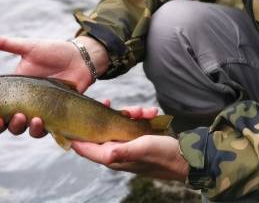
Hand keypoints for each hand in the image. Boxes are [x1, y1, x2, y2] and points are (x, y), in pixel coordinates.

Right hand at [0, 33, 108, 138]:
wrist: (80, 58)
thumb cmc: (54, 52)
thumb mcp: (29, 47)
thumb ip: (6, 44)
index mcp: (10, 90)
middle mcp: (20, 104)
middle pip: (0, 124)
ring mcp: (36, 112)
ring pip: (19, 129)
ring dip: (17, 127)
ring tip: (22, 116)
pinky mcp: (52, 117)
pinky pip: (42, 130)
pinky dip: (38, 129)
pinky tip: (39, 121)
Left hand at [70, 104, 187, 181]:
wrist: (186, 158)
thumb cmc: (164, 156)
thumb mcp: (144, 149)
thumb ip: (124, 151)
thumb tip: (105, 154)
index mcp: (111, 157)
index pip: (84, 147)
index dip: (75, 133)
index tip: (73, 114)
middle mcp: (115, 152)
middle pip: (100, 130)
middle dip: (106, 115)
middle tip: (108, 101)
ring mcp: (126, 145)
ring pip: (117, 124)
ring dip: (129, 114)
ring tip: (144, 111)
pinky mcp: (136, 139)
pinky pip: (132, 124)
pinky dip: (140, 116)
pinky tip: (151, 113)